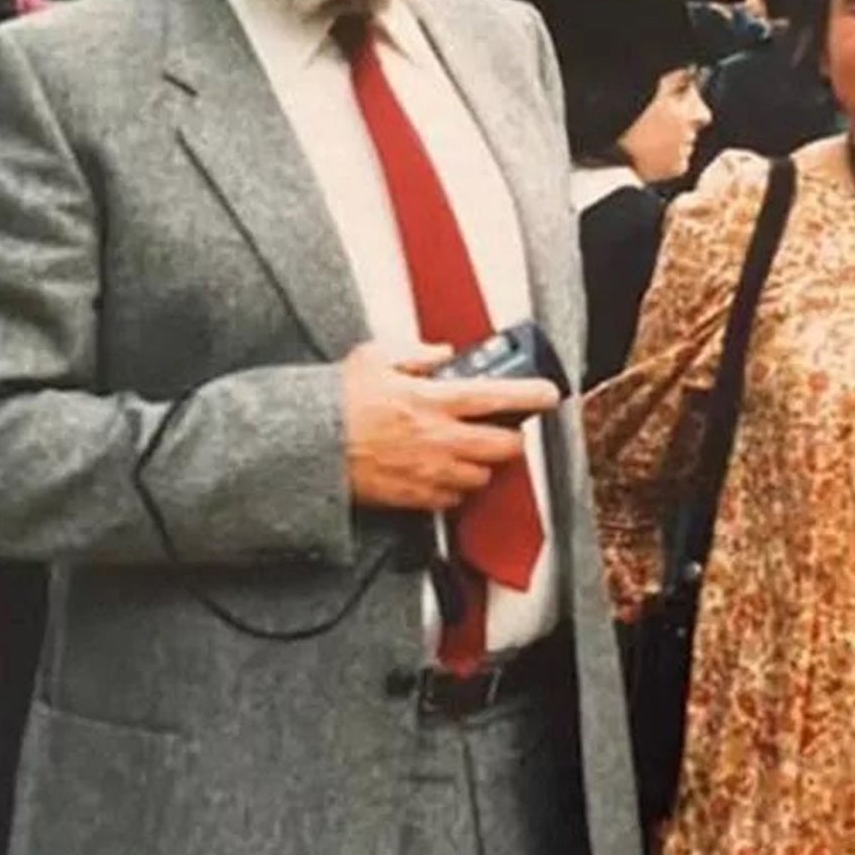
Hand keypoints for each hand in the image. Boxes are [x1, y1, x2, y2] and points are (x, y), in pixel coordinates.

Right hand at [341, 341, 559, 510]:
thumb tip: (442, 353)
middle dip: (511, 438)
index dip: (533, 394)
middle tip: (505, 428)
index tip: (551, 393)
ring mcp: (428, 472)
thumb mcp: (374, 358)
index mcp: (432, 400)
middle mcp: (438, 439)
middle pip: (503, 447)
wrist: (303, 448)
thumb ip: (416, 353)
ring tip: (469, 451)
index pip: (499, 396)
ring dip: (482, 465)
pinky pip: (452, 501)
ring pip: (481, 478)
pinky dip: (454, 489)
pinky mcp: (413, 498)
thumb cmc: (335, 402)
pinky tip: (442, 474)